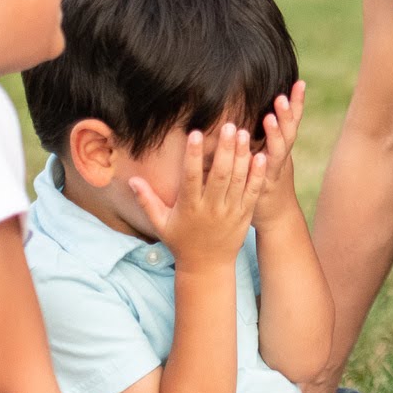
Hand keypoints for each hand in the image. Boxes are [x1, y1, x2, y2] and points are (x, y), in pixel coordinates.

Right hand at [129, 125, 266, 274]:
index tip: (195, 133)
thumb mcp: (161, 224)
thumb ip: (147, 201)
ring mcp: (230, 211)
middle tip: (228, 126)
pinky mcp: (244, 214)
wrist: (207, 266)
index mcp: (189, 207)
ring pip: (237, 180)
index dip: (193, 155)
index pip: (190, 177)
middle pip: (219, 175)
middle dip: (224, 149)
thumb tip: (131, 180)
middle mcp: (210, 208)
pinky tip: (260, 156)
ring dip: (241, 156)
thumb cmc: (181, 242)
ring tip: (242, 133)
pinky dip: (257, 175)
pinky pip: (252, 192)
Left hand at [255, 83, 306, 219]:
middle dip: (289, 113)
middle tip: (284, 96)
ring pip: (280, 149)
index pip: (292, 120)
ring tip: (271, 116)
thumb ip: (262, 136)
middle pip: (289, 131)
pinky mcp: (264, 185)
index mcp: (281, 146)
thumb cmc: (267, 180)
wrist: (276, 217)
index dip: (297, 103)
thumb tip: (248, 111)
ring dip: (276, 133)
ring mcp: (275, 171)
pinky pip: (265, 172)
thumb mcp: (266, 156)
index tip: (300, 82)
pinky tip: (260, 153)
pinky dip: (264, 161)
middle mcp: (282, 156)